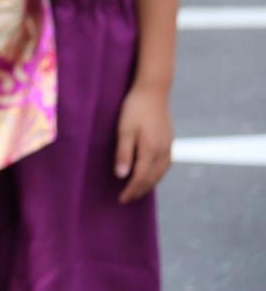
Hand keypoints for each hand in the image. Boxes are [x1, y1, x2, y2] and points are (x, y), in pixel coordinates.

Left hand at [114, 83, 173, 203]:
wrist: (154, 91)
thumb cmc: (134, 109)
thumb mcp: (124, 130)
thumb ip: (123, 153)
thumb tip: (121, 176)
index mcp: (150, 150)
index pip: (140, 178)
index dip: (130, 190)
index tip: (121, 199)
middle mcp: (162, 152)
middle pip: (151, 178)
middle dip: (139, 191)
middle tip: (127, 199)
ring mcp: (168, 147)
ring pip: (160, 173)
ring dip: (149, 184)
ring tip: (137, 191)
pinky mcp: (170, 141)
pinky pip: (165, 165)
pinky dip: (157, 174)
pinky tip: (151, 174)